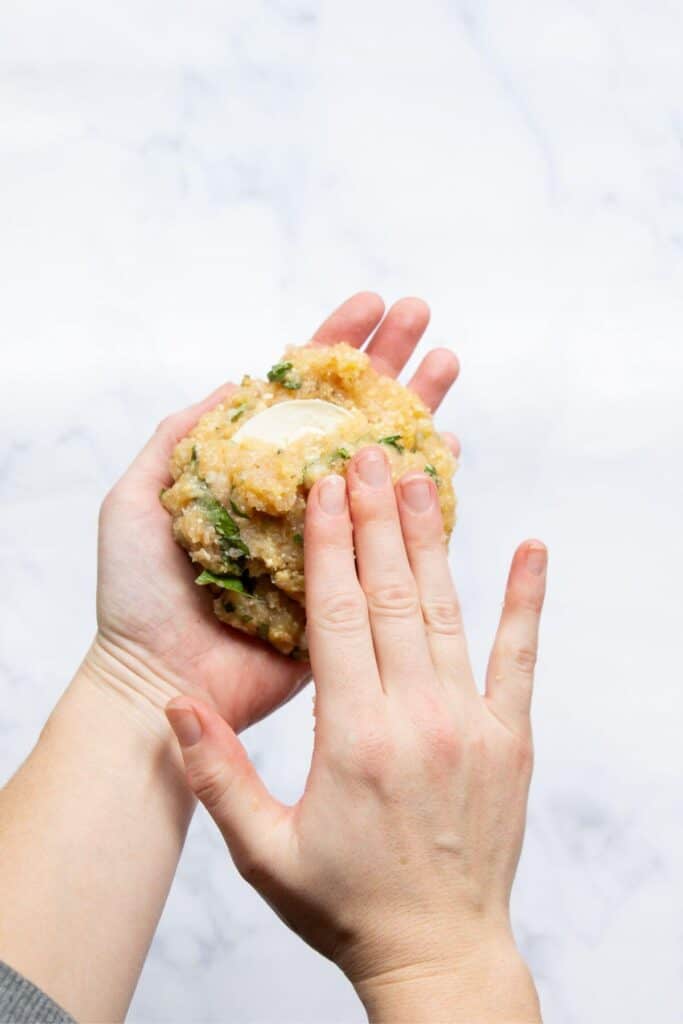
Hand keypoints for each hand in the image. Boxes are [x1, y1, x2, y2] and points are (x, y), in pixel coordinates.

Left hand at [90, 293, 460, 732]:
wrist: (162, 680)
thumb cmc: (139, 595)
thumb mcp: (135, 499)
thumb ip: (179, 437)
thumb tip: (234, 382)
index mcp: (248, 469)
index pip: (300, 394)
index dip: (335, 344)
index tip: (371, 303)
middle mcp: (294, 493)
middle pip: (352, 415)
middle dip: (388, 363)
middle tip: (421, 317)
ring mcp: (329, 533)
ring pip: (384, 461)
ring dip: (419, 410)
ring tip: (448, 363)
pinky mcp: (354, 579)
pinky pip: (400, 530)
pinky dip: (428, 489)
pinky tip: (449, 449)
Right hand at [166, 448, 546, 1021]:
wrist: (437, 951)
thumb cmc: (345, 904)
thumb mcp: (261, 850)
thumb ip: (216, 775)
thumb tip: (176, 705)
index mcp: (353, 737)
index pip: (336, 617)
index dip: (329, 545)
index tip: (324, 489)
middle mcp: (415, 718)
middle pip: (390, 596)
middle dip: (375, 519)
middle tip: (367, 454)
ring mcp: (470, 724)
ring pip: (445, 611)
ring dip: (430, 540)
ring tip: (421, 477)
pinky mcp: (509, 738)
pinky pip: (519, 656)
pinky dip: (525, 599)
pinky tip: (531, 548)